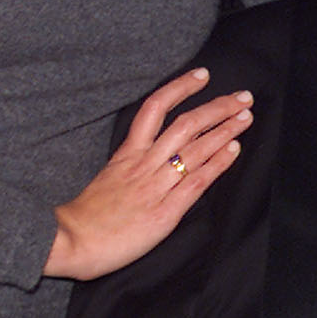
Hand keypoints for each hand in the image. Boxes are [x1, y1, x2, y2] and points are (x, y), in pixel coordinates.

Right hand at [45, 68, 251, 280]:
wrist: (70, 242)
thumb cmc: (87, 216)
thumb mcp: (108, 178)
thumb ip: (132, 165)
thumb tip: (160, 156)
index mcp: (127, 154)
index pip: (155, 108)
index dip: (181, 88)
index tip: (203, 76)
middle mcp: (144, 164)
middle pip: (185, 124)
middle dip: (217, 108)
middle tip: (242, 98)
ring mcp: (155, 186)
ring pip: (195, 148)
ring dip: (224, 130)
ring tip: (245, 117)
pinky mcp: (164, 212)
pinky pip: (196, 181)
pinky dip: (218, 163)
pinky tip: (234, 150)